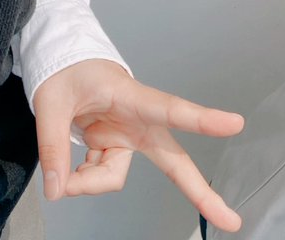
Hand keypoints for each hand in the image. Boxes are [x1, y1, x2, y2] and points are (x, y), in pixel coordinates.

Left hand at [33, 58, 243, 232]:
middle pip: (173, 159)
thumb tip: (57, 190)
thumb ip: (53, 145)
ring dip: (89, 182)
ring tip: (62, 172)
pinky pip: (102, 176)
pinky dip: (83, 178)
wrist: (61, 64)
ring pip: (115, 176)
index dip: (202, 118)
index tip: (235, 123)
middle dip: (199, 191)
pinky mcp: (116, 148)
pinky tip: (69, 167)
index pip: (170, 108)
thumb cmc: (64, 71)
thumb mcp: (50, 101)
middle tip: (231, 221)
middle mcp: (136, 121)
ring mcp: (127, 137)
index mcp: (129, 96)